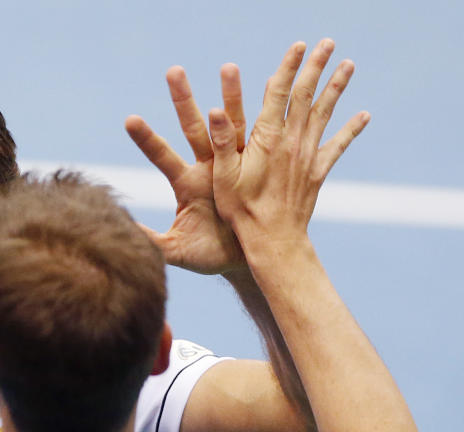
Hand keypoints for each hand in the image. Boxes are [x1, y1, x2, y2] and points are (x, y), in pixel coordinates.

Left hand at [125, 64, 246, 274]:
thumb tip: (120, 234)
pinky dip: (265, 116)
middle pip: (193, 128)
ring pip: (230, 125)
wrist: (244, 258)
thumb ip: (149, 242)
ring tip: (229, 67)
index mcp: (185, 184)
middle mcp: (208, 168)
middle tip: (174, 71)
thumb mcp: (176, 250)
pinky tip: (269, 86)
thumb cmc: (207, 255)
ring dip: (230, 97)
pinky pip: (262, 138)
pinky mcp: (258, 169)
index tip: (130, 119)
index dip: (147, 139)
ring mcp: (234, 165)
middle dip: (184, 100)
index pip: (161, 156)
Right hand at [207, 39, 368, 246]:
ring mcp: (307, 156)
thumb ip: (222, 142)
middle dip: (316, 67)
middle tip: (327, 43)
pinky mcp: (317, 172)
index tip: (297, 46)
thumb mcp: (223, 176)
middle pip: (306, 96)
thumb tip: (215, 110)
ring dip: (337, 87)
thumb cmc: (241, 210)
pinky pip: (337, 145)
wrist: (273, 240)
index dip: (288, 68)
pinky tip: (364, 115)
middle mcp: (292, 142)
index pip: (279, 94)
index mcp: (267, 140)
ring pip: (325, 114)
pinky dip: (351, 129)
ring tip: (349, 65)